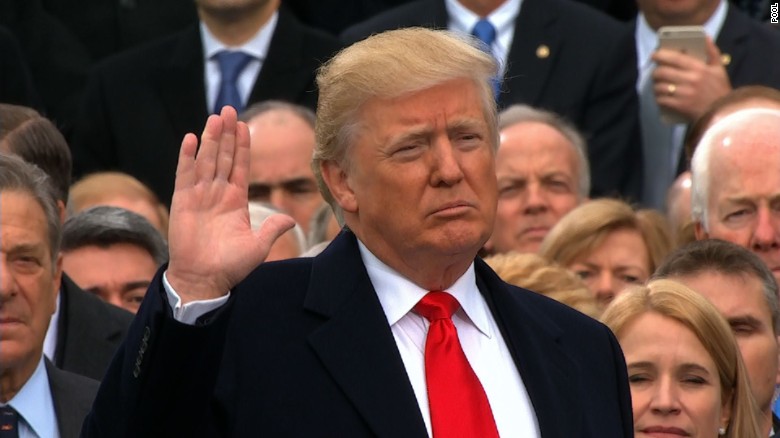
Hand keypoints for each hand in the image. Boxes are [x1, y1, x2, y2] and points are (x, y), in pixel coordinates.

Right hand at [167, 106, 294, 303]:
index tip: (246, 126)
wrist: (204, 280)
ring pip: (207, 160)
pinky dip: (188, 156)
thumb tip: (290, 219)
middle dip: (228, 134)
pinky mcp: (183, 201)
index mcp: (236, 201)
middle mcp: (218, 194)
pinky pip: (186, 174)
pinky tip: (192, 138)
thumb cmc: (230, 267)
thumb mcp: (258, 246)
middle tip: (230, 109)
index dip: (243, 146)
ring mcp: (200, 195)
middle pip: (224, 157)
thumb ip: (272, 228)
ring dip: (211, 138)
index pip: (241, 166)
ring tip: (216, 117)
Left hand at [652, 37, 731, 121]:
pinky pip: (661, 100)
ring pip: (660, 86)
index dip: (661, 55)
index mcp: (699, 69)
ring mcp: (684, 94)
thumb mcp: (719, 69)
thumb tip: (705, 37)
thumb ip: (712, 52)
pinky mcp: (679, 106)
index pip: (675, 58)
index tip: (655, 54)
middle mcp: (690, 80)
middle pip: (663, 72)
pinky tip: (660, 97)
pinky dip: (658, 98)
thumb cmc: (720, 90)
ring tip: (658, 85)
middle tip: (656, 72)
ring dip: (655, 86)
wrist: (721, 113)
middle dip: (656, 72)